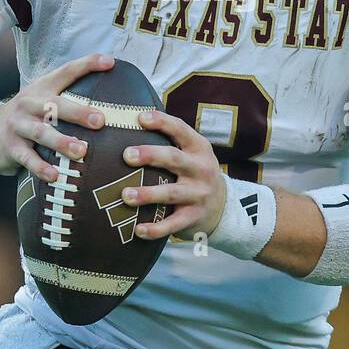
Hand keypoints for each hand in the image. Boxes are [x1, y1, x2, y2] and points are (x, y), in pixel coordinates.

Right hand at [0, 53, 112, 179]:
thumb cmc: (28, 116)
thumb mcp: (43, 99)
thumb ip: (69, 97)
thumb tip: (109, 102)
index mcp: (42, 88)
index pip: (66, 71)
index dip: (87, 64)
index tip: (110, 62)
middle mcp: (30, 104)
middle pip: (55, 106)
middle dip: (78, 113)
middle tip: (100, 121)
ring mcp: (19, 125)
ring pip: (41, 132)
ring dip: (61, 142)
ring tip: (81, 151)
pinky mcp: (11, 147)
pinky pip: (27, 158)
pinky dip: (41, 167)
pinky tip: (54, 176)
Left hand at [119, 110, 225, 240]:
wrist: (222, 207)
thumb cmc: (194, 173)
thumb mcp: (191, 154)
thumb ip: (169, 141)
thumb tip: (132, 121)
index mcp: (198, 148)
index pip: (181, 129)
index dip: (162, 122)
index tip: (140, 118)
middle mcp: (201, 169)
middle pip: (174, 159)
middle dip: (150, 155)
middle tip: (126, 155)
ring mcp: (199, 194)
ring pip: (172, 193)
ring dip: (148, 194)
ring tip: (126, 195)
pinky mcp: (194, 217)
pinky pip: (173, 224)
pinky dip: (156, 228)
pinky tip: (138, 230)